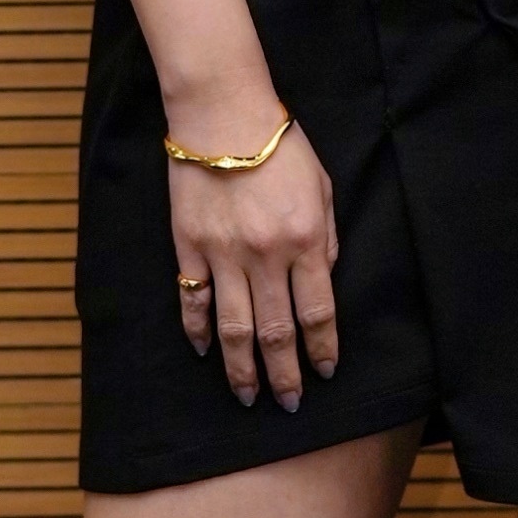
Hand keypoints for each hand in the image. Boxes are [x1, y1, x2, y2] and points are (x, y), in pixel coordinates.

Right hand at [169, 113, 339, 409]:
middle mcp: (266, 256)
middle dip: (285, 375)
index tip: (325, 372)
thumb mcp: (323, 187)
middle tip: (289, 403)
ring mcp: (224, 255)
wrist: (222, 114)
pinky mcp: (189, 246)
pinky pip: (193, 299)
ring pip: (234, 328)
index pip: (318, 313)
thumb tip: (325, 279)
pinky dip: (197, 330)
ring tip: (248, 397)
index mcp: (306, 241)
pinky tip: (204, 353)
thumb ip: (327, 237)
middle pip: (277, 333)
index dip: (323, 350)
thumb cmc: (279, 146)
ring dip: (242, 369)